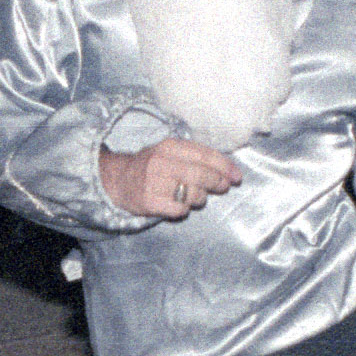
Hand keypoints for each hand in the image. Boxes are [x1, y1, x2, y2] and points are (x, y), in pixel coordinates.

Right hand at [98, 136, 241, 219]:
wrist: (118, 180)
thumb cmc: (152, 166)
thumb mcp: (171, 152)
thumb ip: (197, 157)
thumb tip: (230, 171)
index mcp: (169, 146)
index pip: (205, 155)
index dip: (225, 166)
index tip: (236, 176)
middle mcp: (161, 162)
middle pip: (202, 175)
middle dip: (218, 183)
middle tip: (223, 187)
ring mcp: (154, 183)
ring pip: (194, 194)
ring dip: (200, 198)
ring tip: (194, 196)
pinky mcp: (150, 202)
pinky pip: (180, 209)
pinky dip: (184, 209)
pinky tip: (178, 204)